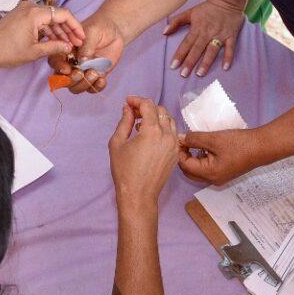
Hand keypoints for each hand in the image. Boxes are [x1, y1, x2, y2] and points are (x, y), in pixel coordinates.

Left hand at [0, 1, 82, 69]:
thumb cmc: (6, 51)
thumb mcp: (34, 52)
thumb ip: (54, 47)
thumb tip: (69, 46)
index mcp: (35, 13)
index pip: (63, 14)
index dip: (75, 26)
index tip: (82, 37)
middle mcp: (31, 7)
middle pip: (56, 15)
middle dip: (68, 29)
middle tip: (77, 43)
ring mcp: (24, 10)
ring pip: (48, 18)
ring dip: (58, 31)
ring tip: (67, 45)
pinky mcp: (20, 16)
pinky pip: (39, 20)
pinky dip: (47, 30)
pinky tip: (54, 41)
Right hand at [49, 14, 124, 93]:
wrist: (114, 31)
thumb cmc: (99, 27)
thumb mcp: (92, 32)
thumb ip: (86, 46)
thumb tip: (82, 61)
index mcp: (64, 51)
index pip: (55, 62)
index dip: (59, 68)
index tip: (67, 69)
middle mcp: (70, 64)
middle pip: (64, 80)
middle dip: (71, 80)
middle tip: (81, 73)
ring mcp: (83, 72)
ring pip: (76, 87)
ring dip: (84, 84)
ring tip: (95, 73)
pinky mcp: (95, 77)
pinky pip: (92, 88)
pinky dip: (96, 87)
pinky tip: (102, 80)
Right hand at [108, 96, 179, 210]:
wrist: (139, 195)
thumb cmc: (124, 170)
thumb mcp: (117, 143)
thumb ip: (124, 122)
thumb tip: (128, 109)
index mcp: (152, 131)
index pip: (148, 105)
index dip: (137, 100)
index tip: (127, 102)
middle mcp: (167, 135)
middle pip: (160, 110)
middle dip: (146, 108)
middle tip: (133, 114)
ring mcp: (174, 145)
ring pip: (170, 121)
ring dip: (157, 117)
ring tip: (142, 125)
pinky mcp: (176, 154)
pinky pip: (173, 134)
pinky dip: (163, 129)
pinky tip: (151, 137)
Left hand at [165, 0, 242, 77]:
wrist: (227, 0)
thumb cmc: (206, 8)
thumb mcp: (189, 12)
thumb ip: (176, 22)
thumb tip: (164, 32)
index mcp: (197, 28)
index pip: (186, 43)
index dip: (179, 54)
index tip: (173, 66)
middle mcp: (207, 33)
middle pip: (197, 49)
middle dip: (190, 62)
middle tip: (184, 74)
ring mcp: (220, 35)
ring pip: (212, 50)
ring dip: (206, 62)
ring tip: (200, 73)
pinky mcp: (231, 36)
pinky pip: (230, 48)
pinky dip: (228, 57)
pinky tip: (225, 68)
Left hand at [177, 127, 264, 184]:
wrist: (261, 147)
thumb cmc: (238, 143)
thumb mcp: (214, 138)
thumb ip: (195, 139)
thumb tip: (180, 138)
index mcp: (208, 173)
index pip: (185, 165)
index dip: (179, 152)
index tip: (178, 138)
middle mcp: (212, 180)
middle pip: (189, 171)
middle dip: (183, 157)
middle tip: (183, 141)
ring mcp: (219, 178)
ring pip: (197, 171)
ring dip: (192, 158)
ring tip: (192, 143)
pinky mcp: (224, 173)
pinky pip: (206, 169)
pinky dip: (201, 159)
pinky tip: (204, 147)